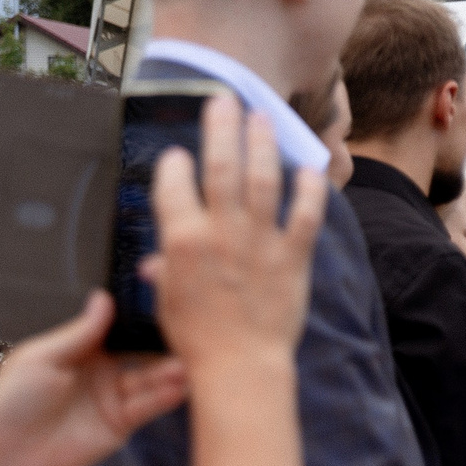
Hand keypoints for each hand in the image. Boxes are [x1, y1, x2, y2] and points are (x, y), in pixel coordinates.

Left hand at [0, 292, 189, 465]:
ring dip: (170, 371)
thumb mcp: (43, 358)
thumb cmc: (15, 401)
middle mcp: (103, 370)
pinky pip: (149, 406)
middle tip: (187, 334)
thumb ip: (79, 332)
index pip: (118, 328)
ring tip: (189, 363)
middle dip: (163, 345)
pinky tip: (181, 386)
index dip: (139, 318)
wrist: (10, 454)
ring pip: (150, 379)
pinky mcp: (123, 422)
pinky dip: (166, 397)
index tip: (164, 305)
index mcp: (81, 349)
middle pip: (141, 353)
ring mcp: (114, 397)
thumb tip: (103, 297)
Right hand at [143, 96, 327, 379]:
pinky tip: (310, 168)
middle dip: (221, 128)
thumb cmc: (198, 339)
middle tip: (224, 100)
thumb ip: (164, 273)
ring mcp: (260, 242)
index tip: (175, 153)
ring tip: (262, 116)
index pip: (173, 187)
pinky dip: (310, 190)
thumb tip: (154, 263)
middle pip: (221, 167)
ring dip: (262, 144)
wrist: (241, 366)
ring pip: (262, 180)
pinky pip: (305, 215)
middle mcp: (221, 233)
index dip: (174, 165)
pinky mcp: (293, 257)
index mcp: (183, 241)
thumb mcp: (168, 302)